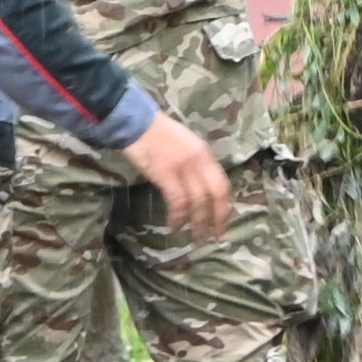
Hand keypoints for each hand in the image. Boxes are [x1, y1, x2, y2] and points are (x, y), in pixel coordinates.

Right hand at [121, 112, 236, 242]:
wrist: (136, 123)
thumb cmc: (158, 134)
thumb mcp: (186, 146)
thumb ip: (196, 164)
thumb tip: (200, 188)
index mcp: (205, 154)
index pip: (223, 185)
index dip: (225, 207)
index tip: (224, 224)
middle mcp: (199, 161)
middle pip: (215, 196)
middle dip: (217, 220)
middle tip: (216, 238)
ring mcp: (183, 168)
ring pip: (198, 202)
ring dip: (198, 224)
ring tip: (196, 239)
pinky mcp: (166, 174)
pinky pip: (178, 202)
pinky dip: (178, 218)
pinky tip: (175, 228)